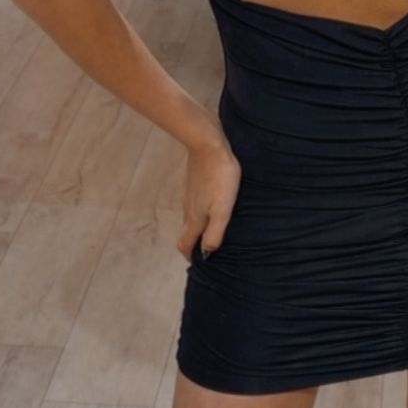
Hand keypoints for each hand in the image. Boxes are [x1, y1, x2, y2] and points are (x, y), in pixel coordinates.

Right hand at [177, 125, 241, 260]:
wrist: (208, 145)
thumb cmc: (219, 178)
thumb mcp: (222, 209)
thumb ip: (214, 232)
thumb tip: (206, 252)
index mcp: (195, 218)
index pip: (184, 243)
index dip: (189, 255)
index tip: (198, 261)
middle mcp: (188, 208)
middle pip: (188, 231)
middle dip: (195, 242)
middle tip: (210, 247)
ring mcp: (189, 194)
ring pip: (191, 217)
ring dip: (199, 226)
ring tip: (215, 228)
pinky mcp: (194, 182)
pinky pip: (196, 203)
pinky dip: (202, 211)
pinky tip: (215, 205)